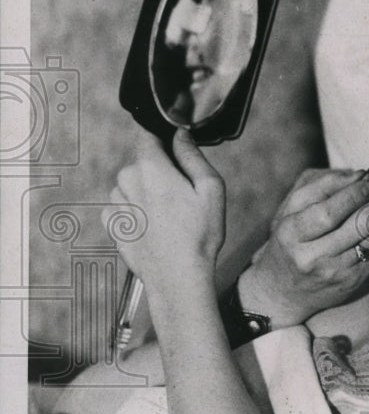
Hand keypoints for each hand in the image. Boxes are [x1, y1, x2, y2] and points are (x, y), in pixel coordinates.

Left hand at [105, 127, 224, 288]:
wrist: (178, 279)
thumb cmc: (198, 237)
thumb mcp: (211, 189)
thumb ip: (193, 156)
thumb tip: (181, 135)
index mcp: (150, 168)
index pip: (147, 134)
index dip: (163, 140)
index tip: (176, 153)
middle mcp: (127, 181)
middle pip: (141, 162)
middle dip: (159, 171)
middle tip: (182, 196)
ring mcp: (116, 204)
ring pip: (131, 184)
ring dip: (146, 192)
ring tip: (169, 216)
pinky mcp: (112, 224)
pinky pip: (122, 206)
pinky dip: (136, 212)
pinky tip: (155, 227)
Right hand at [237, 167, 368, 327]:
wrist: (283, 291)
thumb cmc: (288, 241)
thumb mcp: (291, 210)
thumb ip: (321, 186)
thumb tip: (358, 175)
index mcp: (292, 234)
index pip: (328, 213)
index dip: (354, 194)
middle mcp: (312, 257)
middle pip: (358, 225)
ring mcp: (334, 272)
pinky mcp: (351, 282)